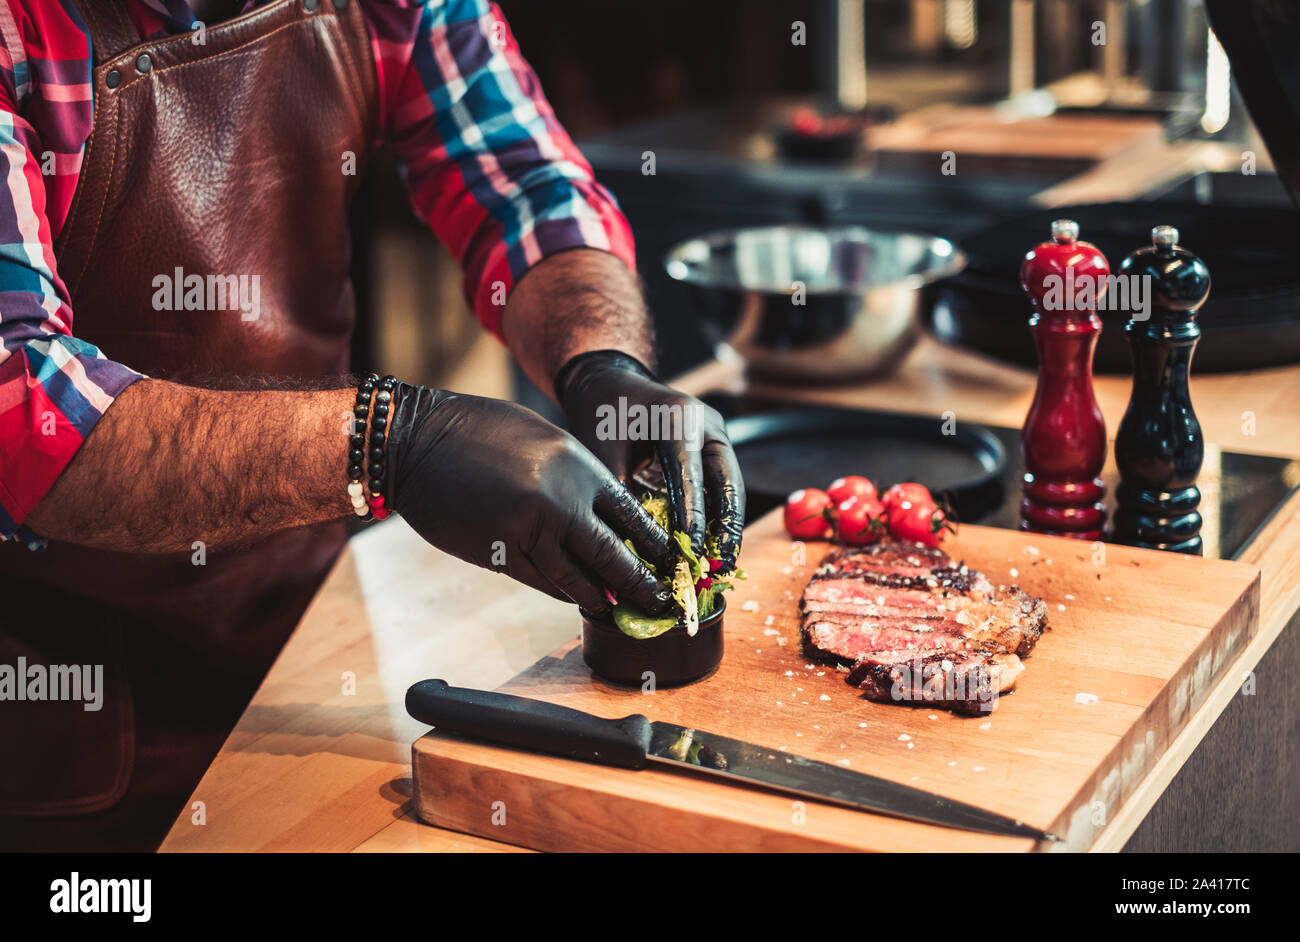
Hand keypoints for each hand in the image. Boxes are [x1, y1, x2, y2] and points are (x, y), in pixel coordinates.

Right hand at [385, 383, 676, 615]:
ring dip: (601, 598)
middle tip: (661, 602)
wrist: (416, 440)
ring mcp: (528, 531)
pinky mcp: (498, 553)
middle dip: (640, 583)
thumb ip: (574, 476)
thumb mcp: (542, 439)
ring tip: (622, 610)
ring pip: (576, 578)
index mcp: (576, 466)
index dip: (652, 544)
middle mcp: (559, 500)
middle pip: (613, 555)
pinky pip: (541, 582)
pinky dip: (564, 592)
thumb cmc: (478, 430)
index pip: (629, 514)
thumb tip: (601, 514)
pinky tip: (578, 599)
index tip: (668, 562)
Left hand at [555, 351, 745, 571]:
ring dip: (727, 527)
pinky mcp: (715, 449)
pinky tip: (712, 548)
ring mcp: (716, 436)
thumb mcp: (603, 453)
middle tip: (721, 567)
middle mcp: (707, 425)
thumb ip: (620, 497)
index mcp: (679, 418)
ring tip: (722, 566)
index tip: (688, 555)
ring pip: (731, 488)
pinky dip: (719, 518)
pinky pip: (723, 487)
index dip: (692, 520)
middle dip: (726, 529)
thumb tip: (633, 552)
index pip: (691, 476)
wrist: (611, 385)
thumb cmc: (603, 416)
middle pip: (728, 483)